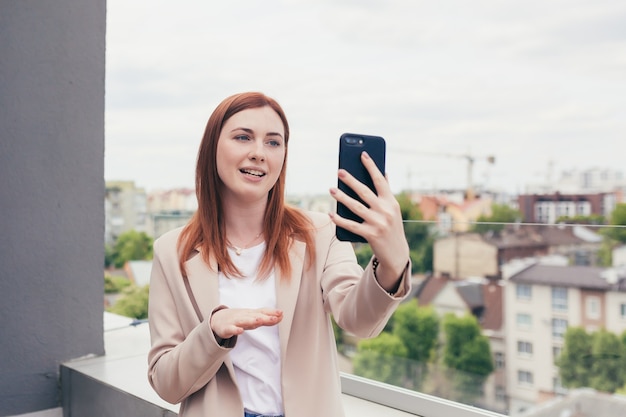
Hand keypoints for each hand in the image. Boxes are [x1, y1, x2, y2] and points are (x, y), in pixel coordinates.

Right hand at [210, 307, 282, 339]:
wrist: (218, 320)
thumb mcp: (253, 318)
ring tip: (260, 321)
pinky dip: (236, 330)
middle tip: (275, 317)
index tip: (281, 313)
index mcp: (251, 314)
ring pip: (245, 321)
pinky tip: (240, 331)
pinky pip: (232, 329)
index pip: (263, 312)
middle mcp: (245, 316)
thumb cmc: (239, 318)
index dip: (272, 313)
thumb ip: (266, 319)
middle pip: (256, 316)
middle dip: (266, 317)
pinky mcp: (227, 328)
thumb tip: (281, 317)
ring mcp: (236, 321)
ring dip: (252, 320)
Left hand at [329, 151, 409, 289]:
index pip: (380, 180)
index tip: (362, 154)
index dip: (371, 166)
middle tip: (339, 171)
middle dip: (351, 180)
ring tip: (331, 189)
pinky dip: (340, 220)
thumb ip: (386, 192)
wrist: (397, 253)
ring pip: (355, 207)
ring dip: (342, 197)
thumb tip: (383, 172)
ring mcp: (378, 223)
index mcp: (391, 201)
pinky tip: (331, 214)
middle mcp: (385, 211)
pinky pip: (351, 225)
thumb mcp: (393, 209)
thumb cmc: (392, 227)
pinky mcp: (370, 235)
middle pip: (364, 191)